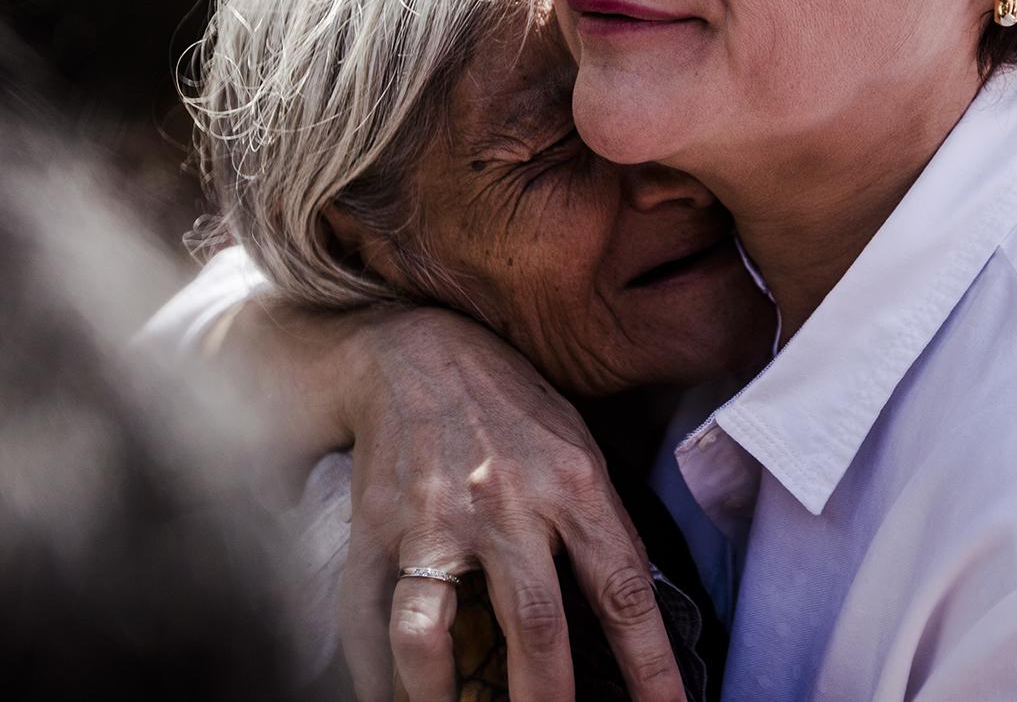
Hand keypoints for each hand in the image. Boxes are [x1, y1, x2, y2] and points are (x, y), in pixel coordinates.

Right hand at [229, 301, 683, 701]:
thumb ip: (604, 528)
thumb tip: (630, 621)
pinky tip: (389, 701)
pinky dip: (373, 676)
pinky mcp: (375, 527)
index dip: (651, 668)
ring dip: (442, 700)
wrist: (417, 350)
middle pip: (534, 627)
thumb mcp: (582, 448)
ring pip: (430, 633)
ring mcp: (433, 519)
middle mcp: (505, 502)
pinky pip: (365, 618)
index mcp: (573, 483)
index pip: (623, 593)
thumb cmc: (514, 407)